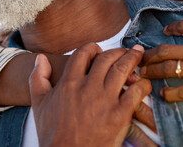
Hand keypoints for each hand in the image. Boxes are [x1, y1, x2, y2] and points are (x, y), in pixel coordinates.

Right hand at [29, 43, 152, 145]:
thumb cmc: (53, 135)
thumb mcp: (39, 104)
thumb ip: (38, 78)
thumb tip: (40, 59)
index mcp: (69, 82)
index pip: (84, 53)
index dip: (93, 48)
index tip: (98, 50)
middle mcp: (88, 87)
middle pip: (107, 58)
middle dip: (118, 51)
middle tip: (125, 50)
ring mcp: (105, 100)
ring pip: (122, 69)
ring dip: (132, 59)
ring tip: (138, 54)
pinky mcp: (120, 115)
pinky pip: (135, 93)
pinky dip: (142, 84)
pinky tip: (144, 83)